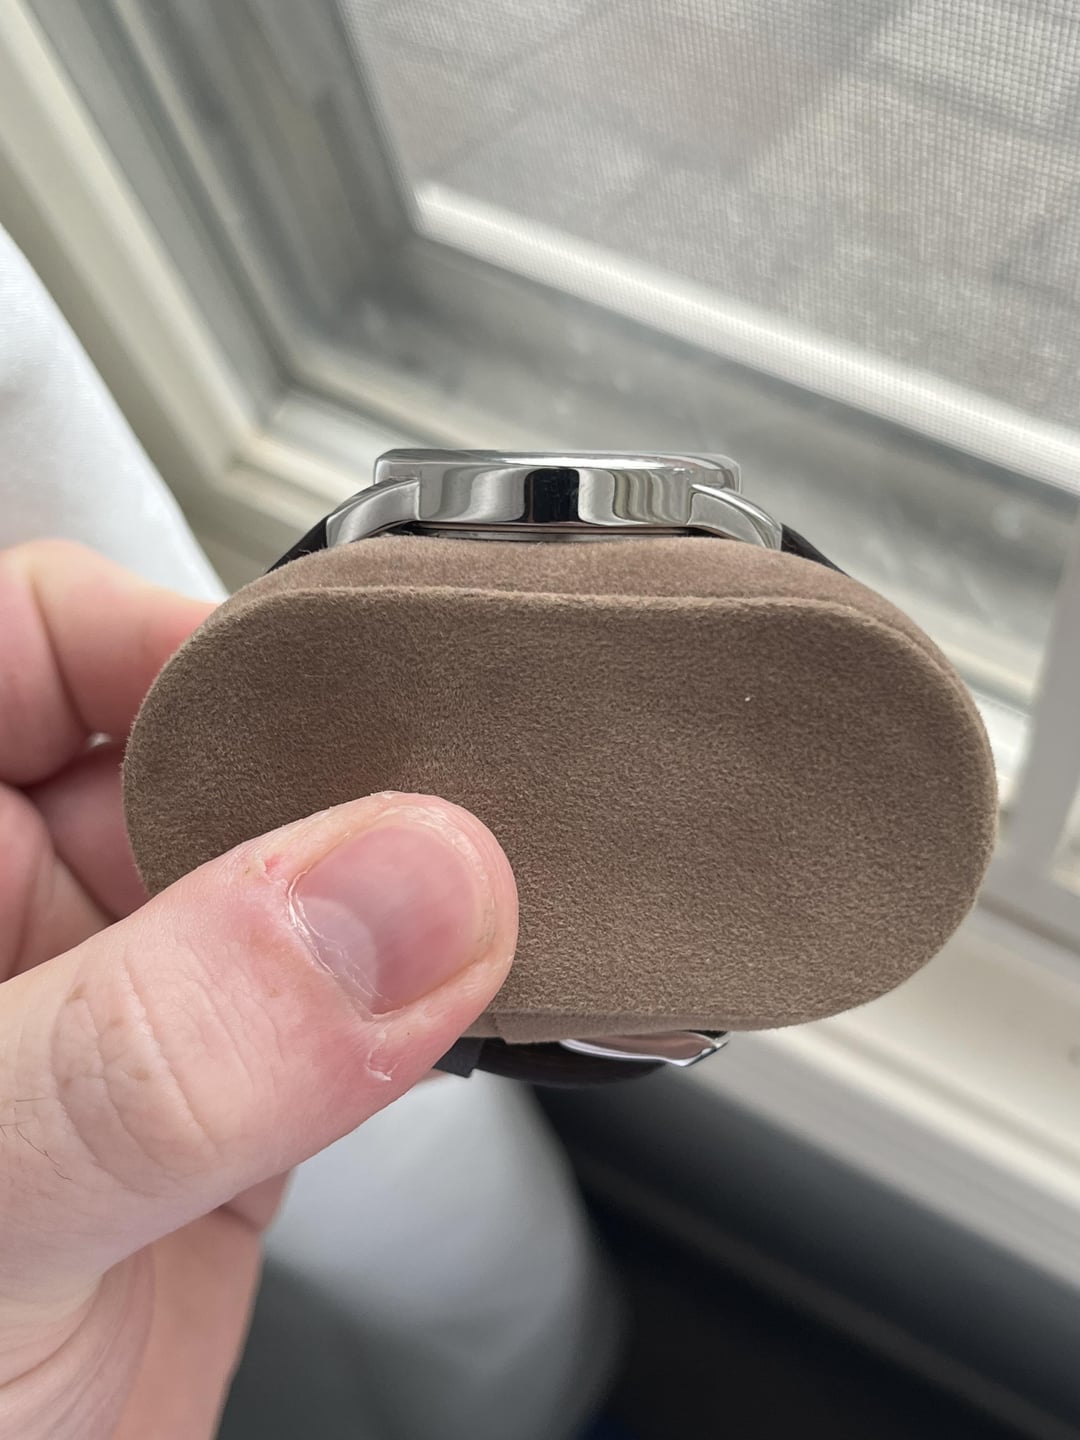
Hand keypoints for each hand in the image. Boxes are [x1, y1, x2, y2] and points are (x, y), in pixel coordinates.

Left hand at [0, 542, 517, 1439]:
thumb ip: (166, 1044)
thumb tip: (402, 890)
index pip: (38, 635)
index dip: (180, 637)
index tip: (334, 712)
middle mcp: (20, 915)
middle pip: (198, 744)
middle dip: (333, 764)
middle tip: (465, 800)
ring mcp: (129, 1009)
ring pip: (292, 878)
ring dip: (404, 893)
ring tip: (506, 896)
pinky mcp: (223, 1102)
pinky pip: (345, 1005)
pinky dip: (427, 1000)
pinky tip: (487, 1000)